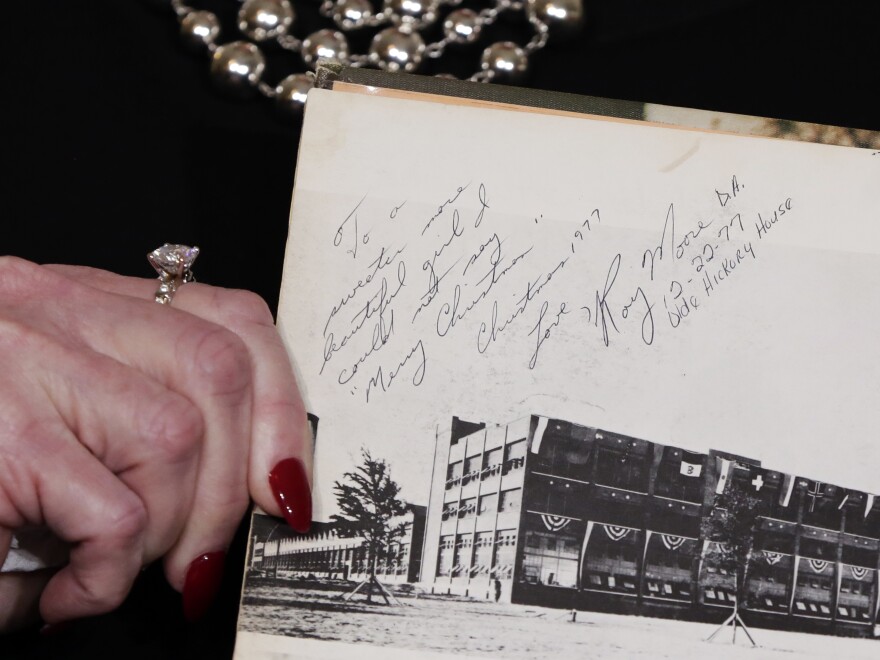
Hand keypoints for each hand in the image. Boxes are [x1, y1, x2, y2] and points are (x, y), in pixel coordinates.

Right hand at [0, 256, 311, 629]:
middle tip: (196, 558)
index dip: (281, 406)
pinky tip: (60, 593)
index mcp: (82, 301)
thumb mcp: (54, 399)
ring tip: (114, 570)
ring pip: (177, 437)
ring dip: (166, 530)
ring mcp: (19, 364)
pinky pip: (113, 513)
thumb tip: (243, 484)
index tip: (286, 483)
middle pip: (222, 371)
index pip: (231, 320)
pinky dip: (104, 574)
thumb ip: (136, 408)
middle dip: (231, 486)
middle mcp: (53, 309)